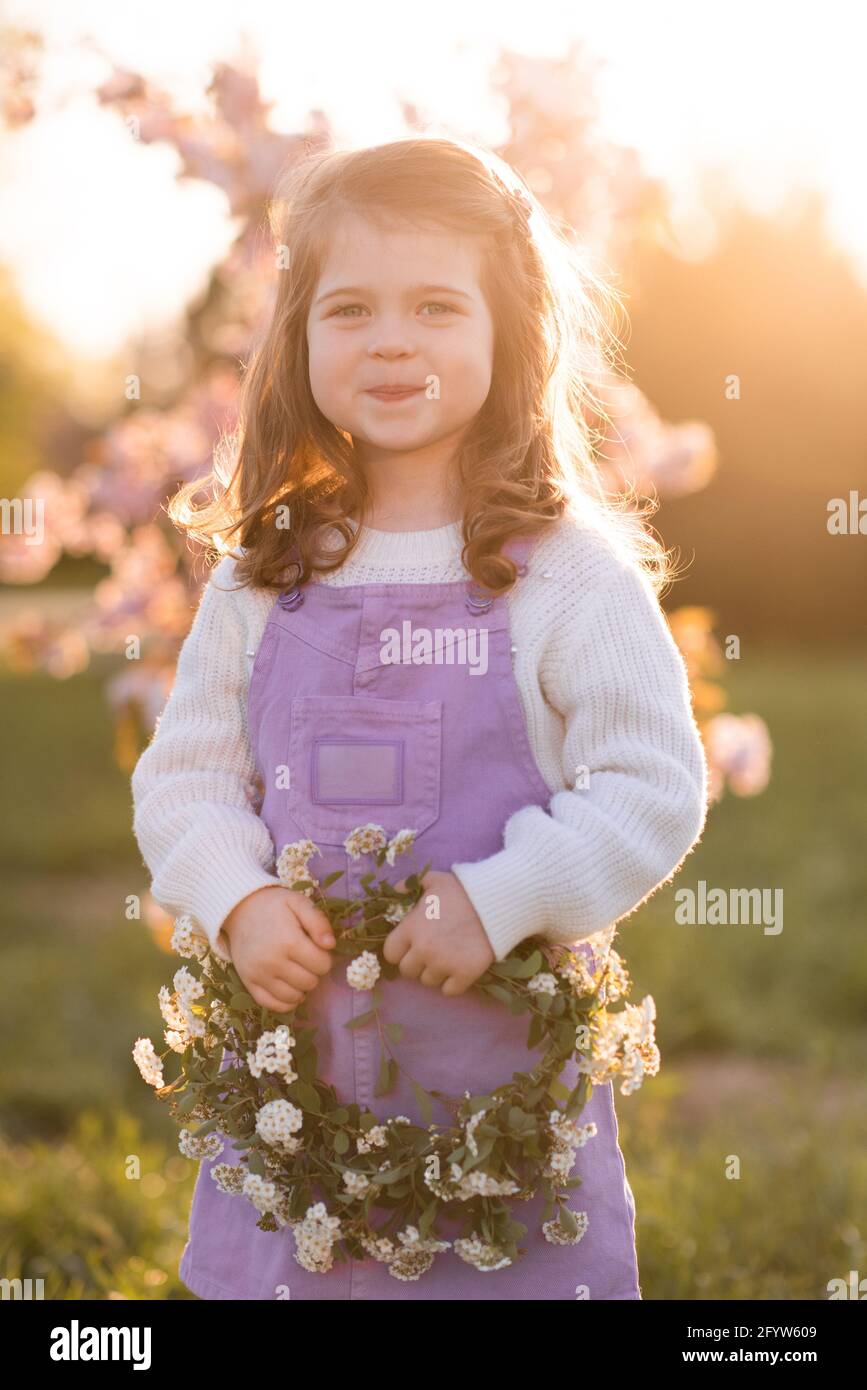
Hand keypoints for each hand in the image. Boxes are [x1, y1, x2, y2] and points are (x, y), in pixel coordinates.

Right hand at [221, 885, 335, 1012]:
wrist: (239, 910)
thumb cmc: (273, 906)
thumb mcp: (298, 903)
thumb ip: (318, 921)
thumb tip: (330, 945)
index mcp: (288, 941)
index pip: (322, 965)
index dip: (325, 957)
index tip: (316, 948)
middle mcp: (272, 962)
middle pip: (310, 982)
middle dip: (314, 971)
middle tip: (306, 958)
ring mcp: (259, 975)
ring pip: (293, 997)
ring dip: (301, 987)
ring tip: (297, 970)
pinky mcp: (248, 983)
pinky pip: (272, 1005)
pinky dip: (285, 1002)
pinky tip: (289, 988)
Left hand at [382, 869, 494, 995]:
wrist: (496, 902)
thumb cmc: (462, 890)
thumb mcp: (432, 880)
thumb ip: (409, 885)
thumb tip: (395, 890)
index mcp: (411, 929)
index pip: (391, 954)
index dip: (399, 951)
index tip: (410, 946)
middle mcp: (423, 950)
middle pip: (407, 971)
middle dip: (416, 963)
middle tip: (430, 952)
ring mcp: (444, 964)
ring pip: (428, 982)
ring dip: (435, 972)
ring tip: (447, 958)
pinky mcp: (465, 974)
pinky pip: (449, 991)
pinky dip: (453, 983)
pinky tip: (458, 969)